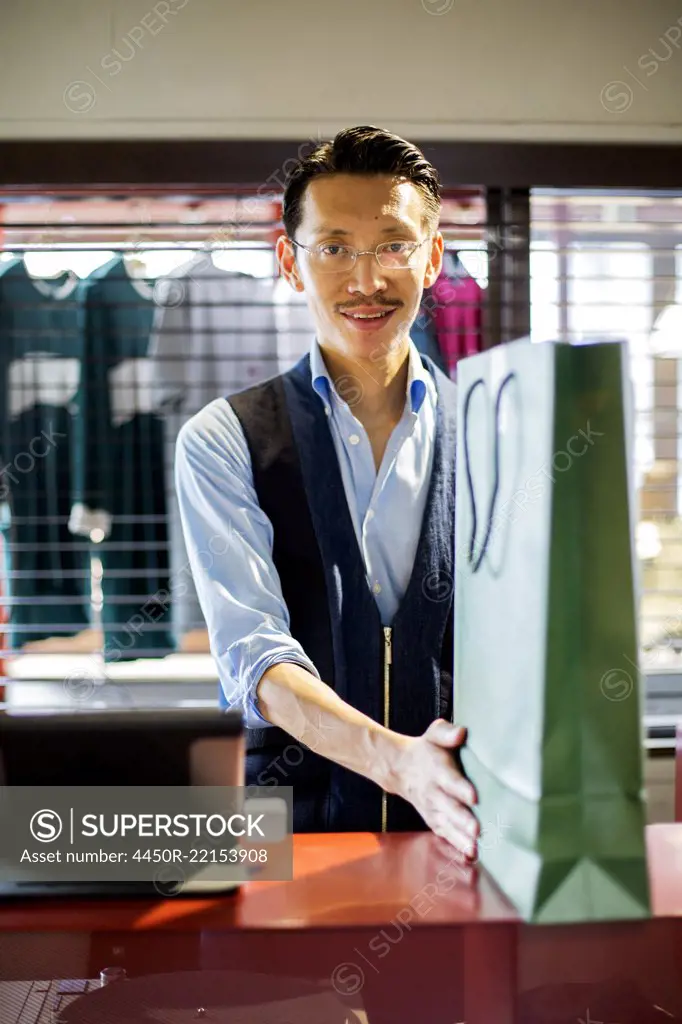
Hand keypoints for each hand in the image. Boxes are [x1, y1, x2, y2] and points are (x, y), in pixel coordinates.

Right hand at [389, 719, 479, 860]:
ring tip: (475, 849)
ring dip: (460, 837)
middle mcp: (433, 792)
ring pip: (446, 824)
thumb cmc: (427, 749)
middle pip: (448, 807)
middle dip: (462, 819)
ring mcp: (432, 808)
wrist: (400, 768)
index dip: (460, 788)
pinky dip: (456, 845)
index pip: (449, 779)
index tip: (474, 797)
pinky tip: (471, 855)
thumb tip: (461, 732)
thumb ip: (447, 733)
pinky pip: (444, 834)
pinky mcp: (433, 820)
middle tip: (477, 830)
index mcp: (437, 769)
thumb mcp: (434, 734)